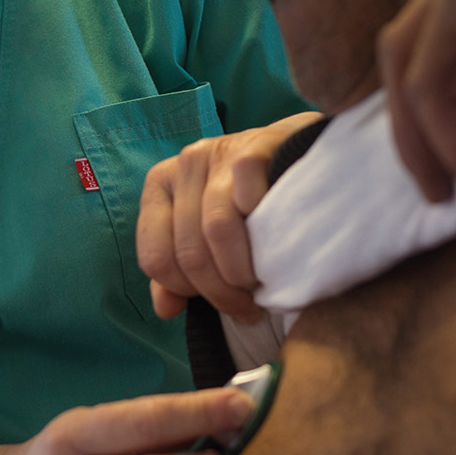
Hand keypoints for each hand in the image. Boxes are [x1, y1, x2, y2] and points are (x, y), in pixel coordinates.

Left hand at [137, 112, 322, 319]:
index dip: (187, 291)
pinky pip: (248, 197)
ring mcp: (219, 152)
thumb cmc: (250, 200)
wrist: (299, 151)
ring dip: (241, 272)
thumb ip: (179, 271)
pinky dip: (263, 230)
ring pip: (216, 231)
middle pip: (188, 252)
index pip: (155, 258)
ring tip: (260, 285)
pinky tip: (277, 242)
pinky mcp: (255, 146)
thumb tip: (164, 309)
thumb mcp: (206, 232)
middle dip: (220, 292)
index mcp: (160, 185)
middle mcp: (184, 164)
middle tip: (248, 306)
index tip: (220, 300)